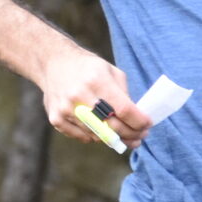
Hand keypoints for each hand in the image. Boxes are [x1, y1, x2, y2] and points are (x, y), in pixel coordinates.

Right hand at [39, 45, 153, 148]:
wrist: (54, 63)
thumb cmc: (89, 68)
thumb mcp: (111, 72)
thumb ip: (125, 95)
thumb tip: (137, 120)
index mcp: (97, 81)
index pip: (124, 109)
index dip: (139, 121)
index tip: (148, 125)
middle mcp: (80, 96)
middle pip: (112, 126)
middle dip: (131, 134)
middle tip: (140, 136)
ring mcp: (66, 109)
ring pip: (98, 135)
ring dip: (115, 138)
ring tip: (124, 135)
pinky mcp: (56, 119)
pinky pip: (82, 137)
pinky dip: (94, 137)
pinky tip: (101, 131)